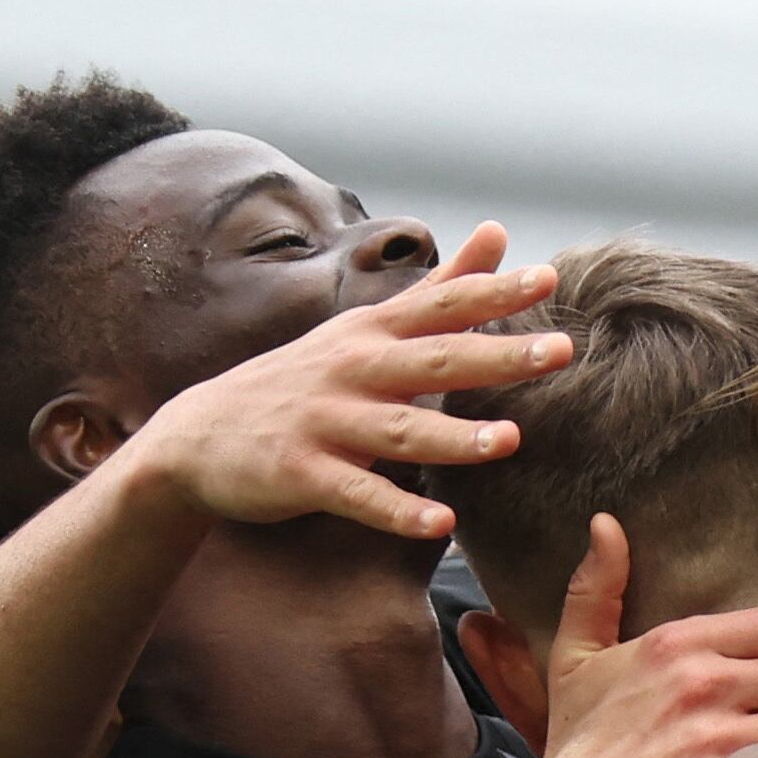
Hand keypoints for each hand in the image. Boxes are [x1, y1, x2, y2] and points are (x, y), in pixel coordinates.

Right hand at [120, 226, 570, 538]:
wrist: (198, 437)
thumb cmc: (302, 381)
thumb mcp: (366, 327)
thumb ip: (439, 289)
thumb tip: (498, 233)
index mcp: (372, 334)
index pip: (441, 307)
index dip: (494, 293)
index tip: (548, 278)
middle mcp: (351, 370)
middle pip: (434, 361)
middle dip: (497, 355)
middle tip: (559, 350)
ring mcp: (324, 422)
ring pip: (399, 430)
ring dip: (454, 436)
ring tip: (509, 441)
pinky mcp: (302, 474)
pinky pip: (358, 495)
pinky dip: (398, 510)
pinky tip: (441, 524)